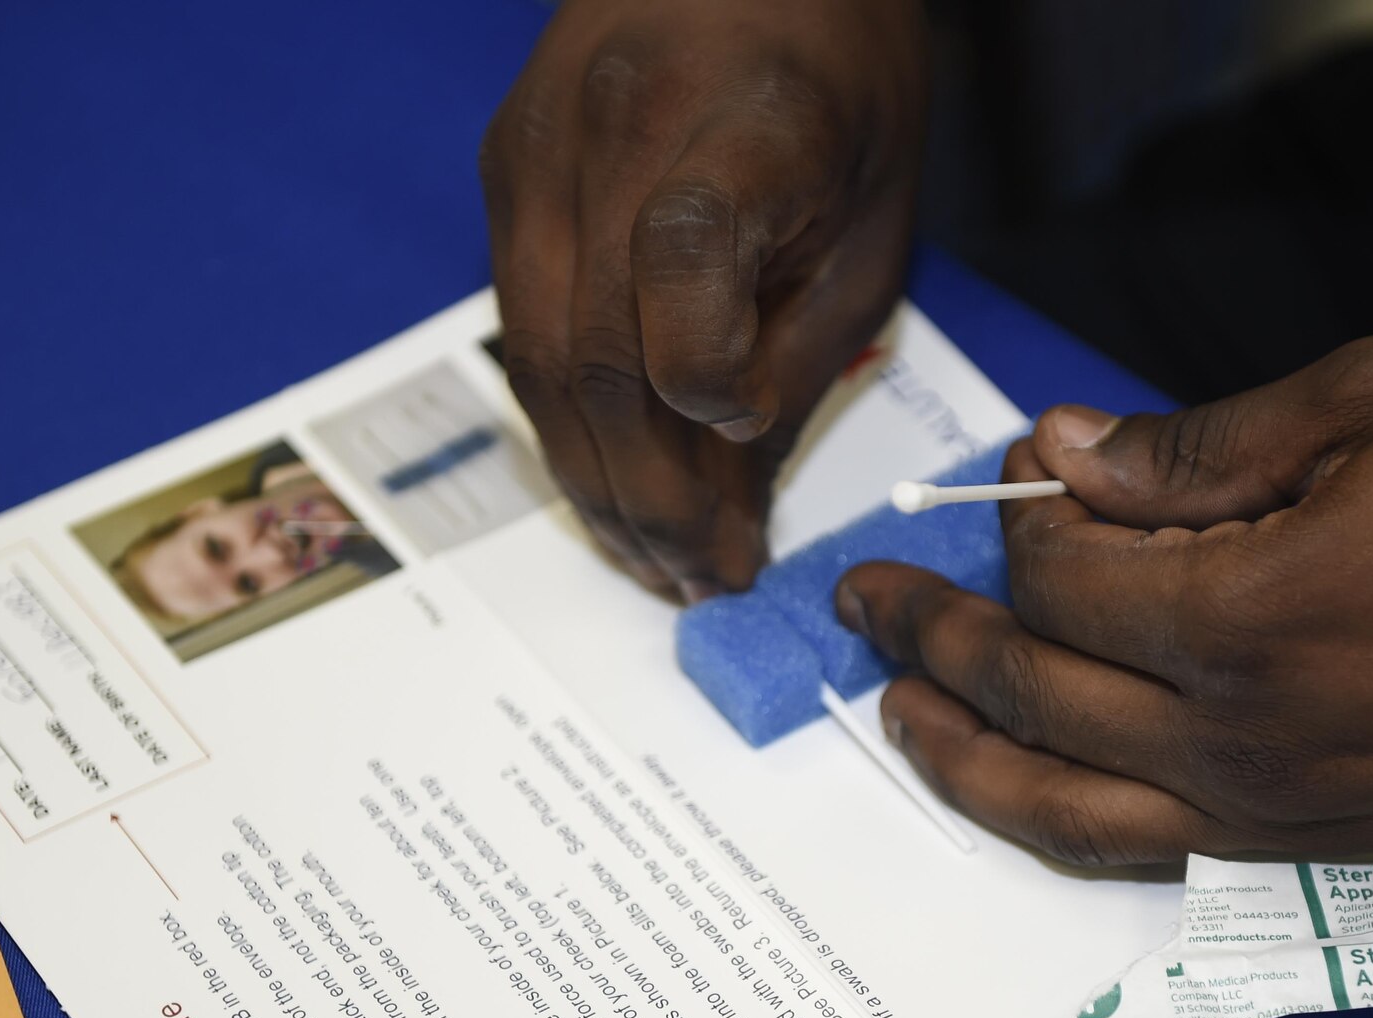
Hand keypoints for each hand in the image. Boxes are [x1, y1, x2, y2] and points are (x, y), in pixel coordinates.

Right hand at [481, 0, 925, 601]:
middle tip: (701, 582)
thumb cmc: (842, 81)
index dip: (702, 373)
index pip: (681, 260)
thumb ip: (798, 359)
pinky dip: (566, 425)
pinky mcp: (501, 171)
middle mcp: (607, 127)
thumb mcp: (871, 222)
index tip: (743, 433)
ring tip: (657, 564)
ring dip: (595, 485)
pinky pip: (520, 331)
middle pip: (591, 352)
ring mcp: (534, 149)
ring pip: (537, 364)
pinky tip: (613, 486)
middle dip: (648, 498)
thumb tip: (730, 502)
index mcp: (737, 119)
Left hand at [835, 338, 1372, 863]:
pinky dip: (1052, 818)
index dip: (1016, 518)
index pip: (1057, 581)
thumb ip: (1192, 443)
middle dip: (929, 636)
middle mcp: (1238, 737)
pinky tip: (1014, 783)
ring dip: (956, 753)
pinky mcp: (1312, 848)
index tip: (1015, 471)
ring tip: (892, 709)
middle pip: (1029, 691)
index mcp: (1246, 615)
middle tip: (866, 599)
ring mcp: (1271, 812)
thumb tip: (1057, 456)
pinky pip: (1140, 852)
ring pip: (1058, 805)